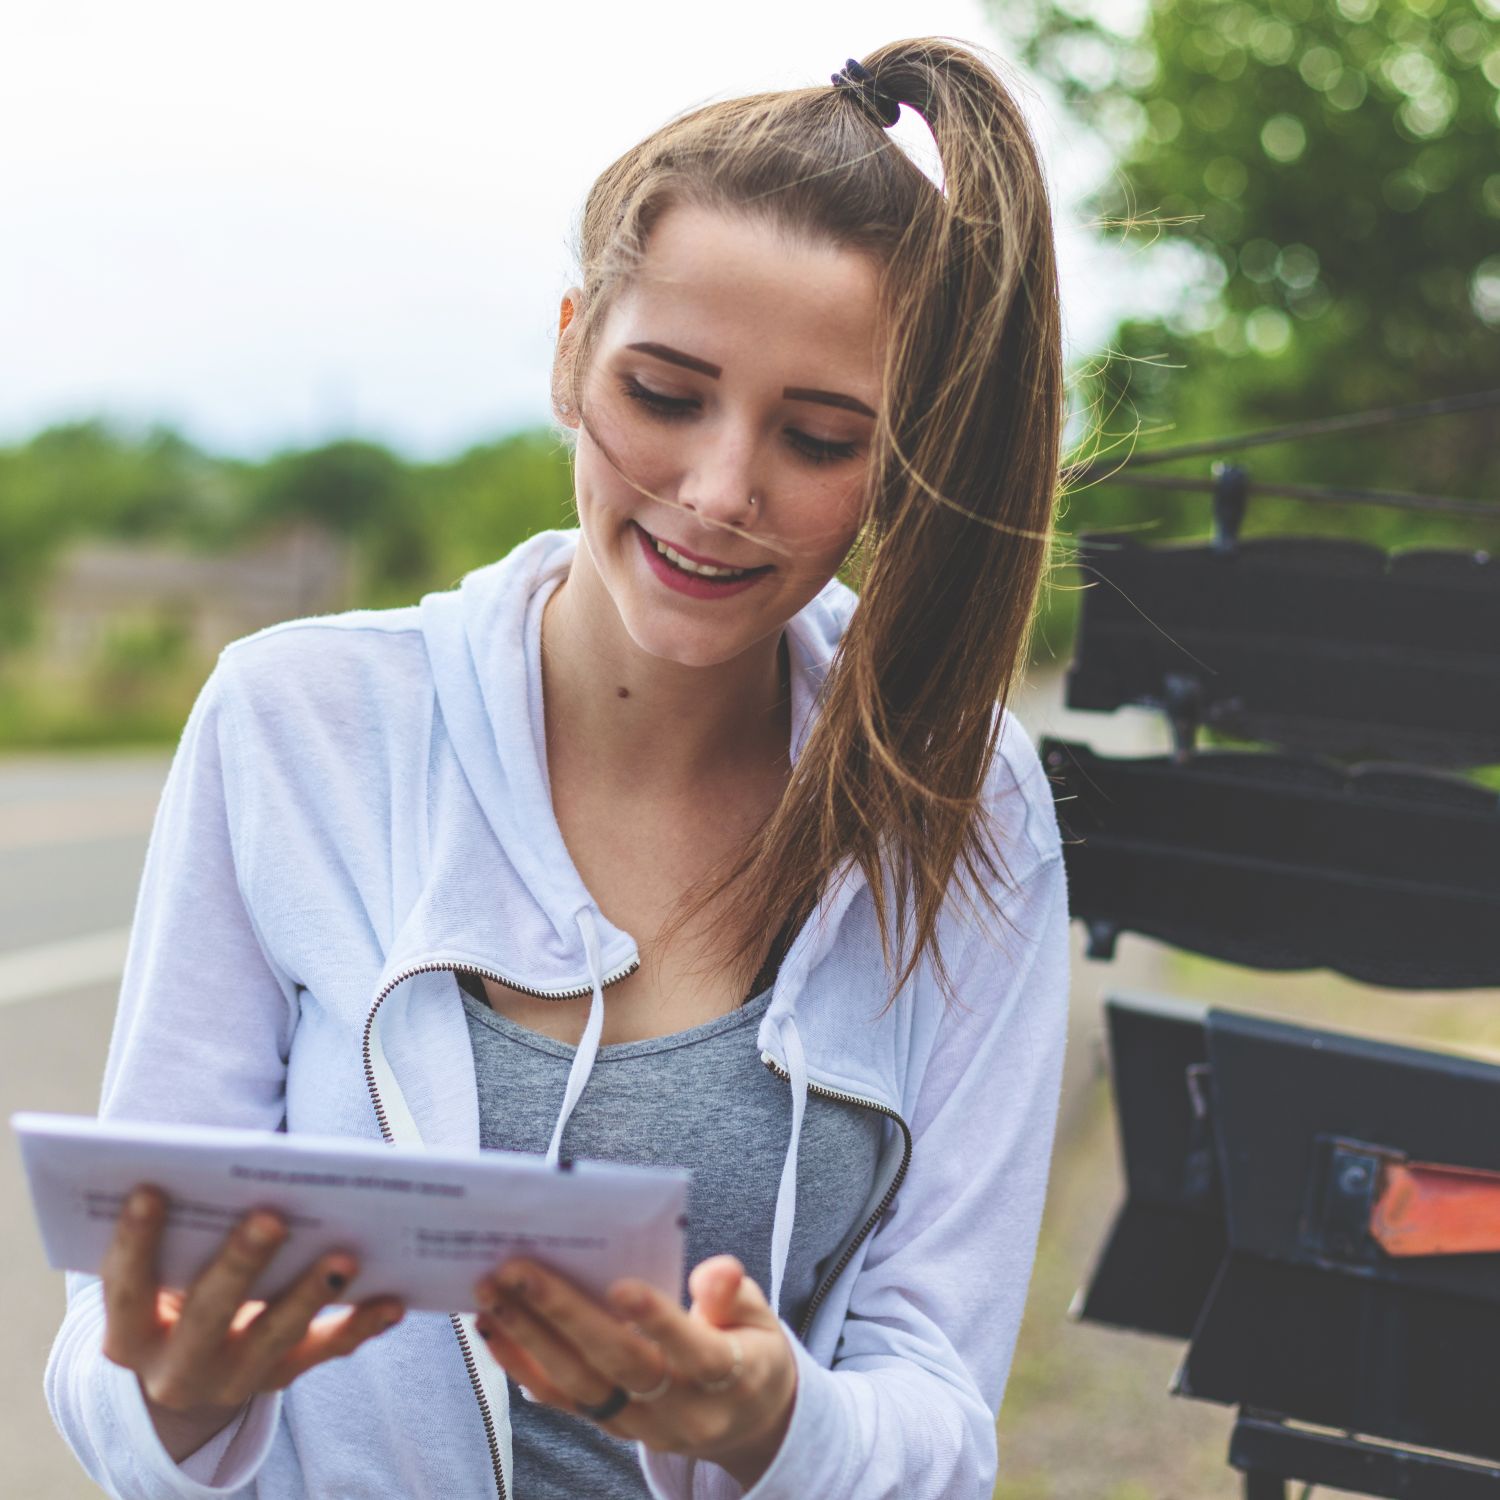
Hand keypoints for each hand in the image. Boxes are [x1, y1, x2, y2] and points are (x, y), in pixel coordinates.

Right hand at [100, 1183, 406, 1458]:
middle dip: (240, 1264)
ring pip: (273, 1337)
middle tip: (272, 1218)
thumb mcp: (159, 1271)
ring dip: (311, 1295)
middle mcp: (175, 1368)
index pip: (125, 1287)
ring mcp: (231, 1379)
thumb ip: (184, 1229)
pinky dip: (361, 1324)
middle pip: (207, 1314)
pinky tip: (393, 1299)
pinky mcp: (280, 1377)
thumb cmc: (175, 1283)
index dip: (134, 1241)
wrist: (189, 1370)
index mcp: (130, 1333)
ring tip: (346, 1257)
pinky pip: (325, 1351)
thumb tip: (228, 1163)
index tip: (149, 1190)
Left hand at [472, 1254, 796, 1488]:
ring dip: (529, 1339)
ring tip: (492, 1295)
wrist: (747, 1420)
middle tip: (518, 1270)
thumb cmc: (749, 1348)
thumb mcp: (760, 1317)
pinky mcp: (613, 1426)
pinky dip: (524, 1366)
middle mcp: (683, 1412)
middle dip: (564, 1315)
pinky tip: (495, 1331)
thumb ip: (734, 1292)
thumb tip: (716, 1271)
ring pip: (581, 1386)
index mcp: (731, 1378)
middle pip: (621, 1366)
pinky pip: (564, 1401)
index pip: (695, 1353)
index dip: (659, 1322)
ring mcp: (643, 1426)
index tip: (620, 1285)